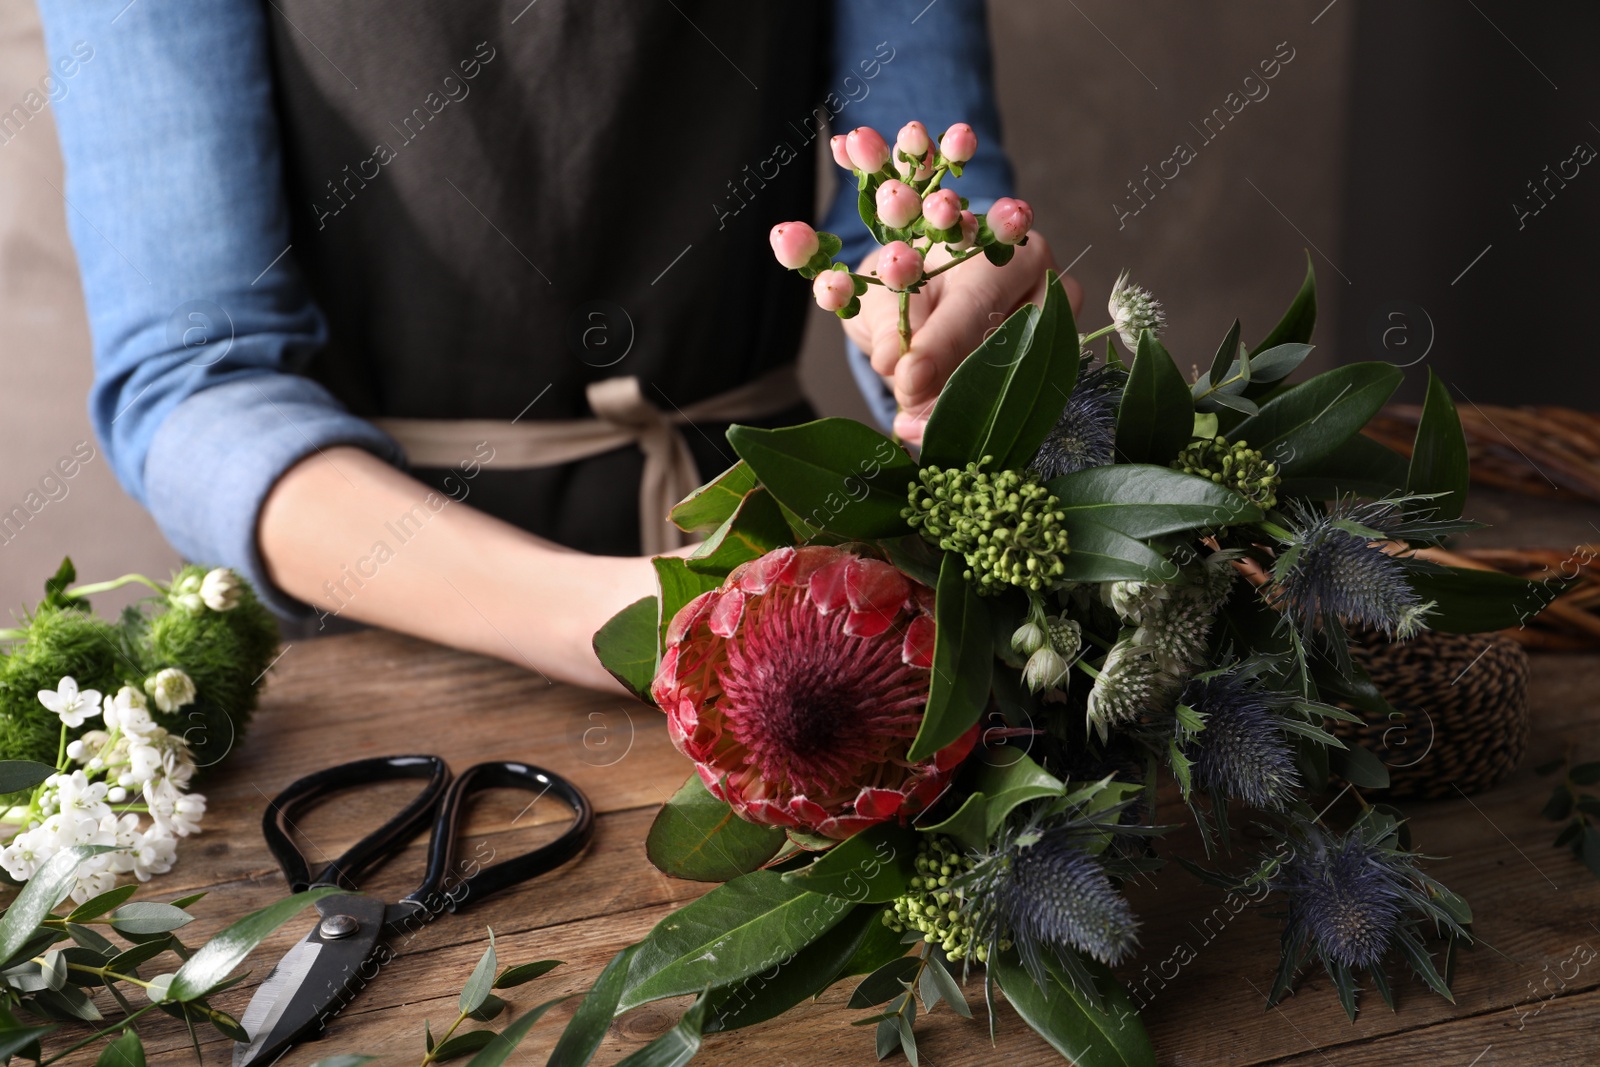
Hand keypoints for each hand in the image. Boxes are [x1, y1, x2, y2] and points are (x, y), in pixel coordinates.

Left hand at [841, 232, 1082, 444]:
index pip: (977, 304)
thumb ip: (888, 328)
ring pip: (1020, 379)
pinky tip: (927, 429)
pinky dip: (973, 420)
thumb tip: (893, 363)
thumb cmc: (906, 280)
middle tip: (907, 409)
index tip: (908, 379)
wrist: (922, 286)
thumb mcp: (884, 295)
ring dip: (964, 409)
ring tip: (912, 423)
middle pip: (1009, 347)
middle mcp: (1043, 281)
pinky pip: (1019, 399)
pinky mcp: (1051, 359)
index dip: (942, 347)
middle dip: (954, 387)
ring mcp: (1056, 322)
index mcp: (1003, 247)